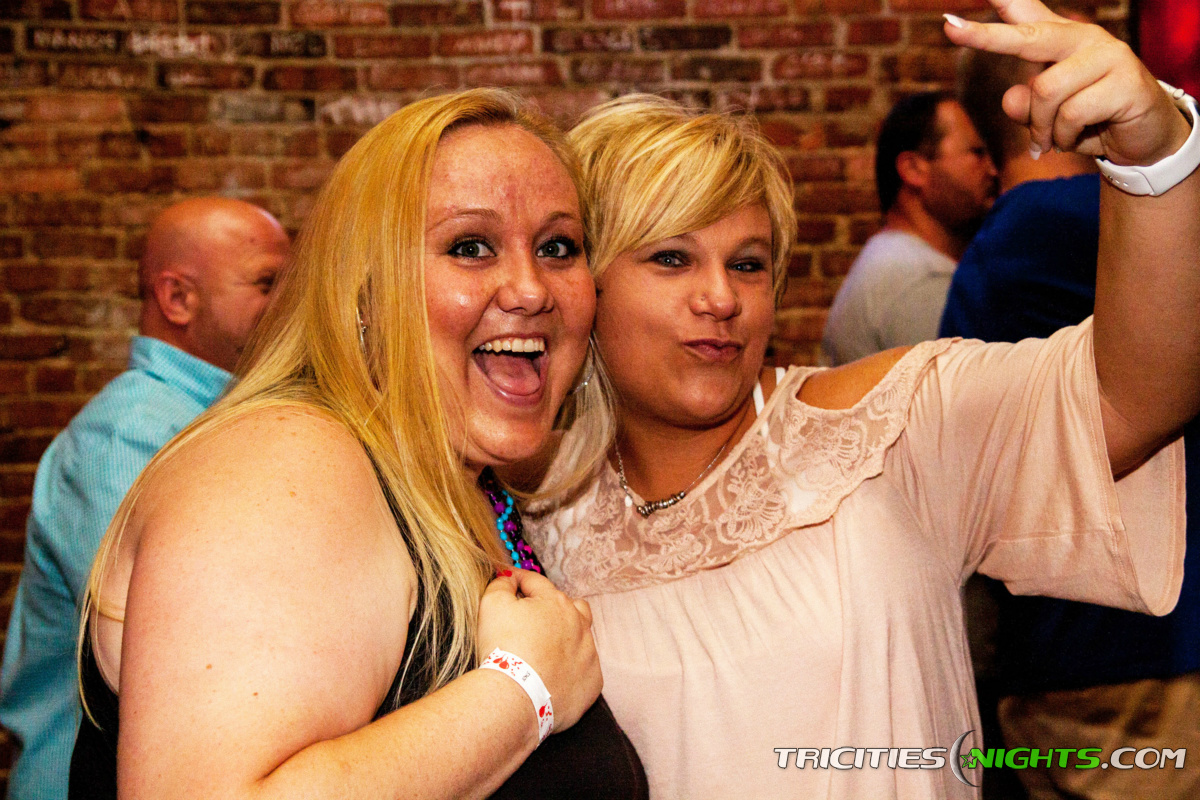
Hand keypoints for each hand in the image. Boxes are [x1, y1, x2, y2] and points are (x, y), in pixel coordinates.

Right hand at [477, 569, 601, 732]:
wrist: (515, 698)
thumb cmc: (502, 648)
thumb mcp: (492, 604)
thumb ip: (502, 584)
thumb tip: (509, 578)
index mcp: (556, 602)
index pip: (536, 583)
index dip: (519, 581)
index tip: (509, 583)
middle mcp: (579, 623)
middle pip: (570, 607)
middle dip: (553, 608)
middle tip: (533, 619)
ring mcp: (589, 653)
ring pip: (581, 638)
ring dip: (566, 640)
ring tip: (544, 651)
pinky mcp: (593, 682)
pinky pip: (585, 669)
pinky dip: (571, 669)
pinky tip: (554, 675)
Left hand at [944, 0, 1191, 166]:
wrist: (1143, 139)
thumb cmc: (1090, 121)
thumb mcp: (1048, 117)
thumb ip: (1025, 106)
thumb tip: (1011, 97)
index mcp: (1063, 41)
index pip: (1028, 14)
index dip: (1004, 1)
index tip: (959, 5)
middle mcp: (1085, 38)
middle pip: (1028, 36)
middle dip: (986, 35)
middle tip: (949, 28)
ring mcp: (1109, 56)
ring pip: (1045, 91)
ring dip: (1042, 127)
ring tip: (1055, 139)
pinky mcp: (1125, 82)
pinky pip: (1071, 114)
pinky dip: (1064, 136)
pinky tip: (1077, 138)